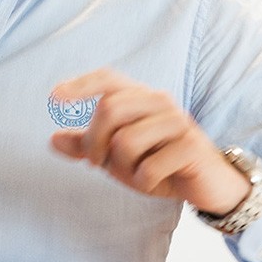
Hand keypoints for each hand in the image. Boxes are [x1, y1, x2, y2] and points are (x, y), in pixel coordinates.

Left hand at [49, 67, 248, 215]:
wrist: (209, 184)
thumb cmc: (160, 162)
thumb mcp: (119, 155)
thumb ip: (88, 146)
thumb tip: (53, 140)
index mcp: (140, 96)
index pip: (108, 78)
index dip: (80, 85)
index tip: (54, 98)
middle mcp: (159, 101)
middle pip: (108, 110)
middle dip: (94, 143)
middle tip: (97, 164)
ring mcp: (176, 121)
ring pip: (124, 142)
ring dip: (122, 169)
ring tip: (138, 173)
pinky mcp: (190, 146)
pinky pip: (147, 168)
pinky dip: (144, 183)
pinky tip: (157, 182)